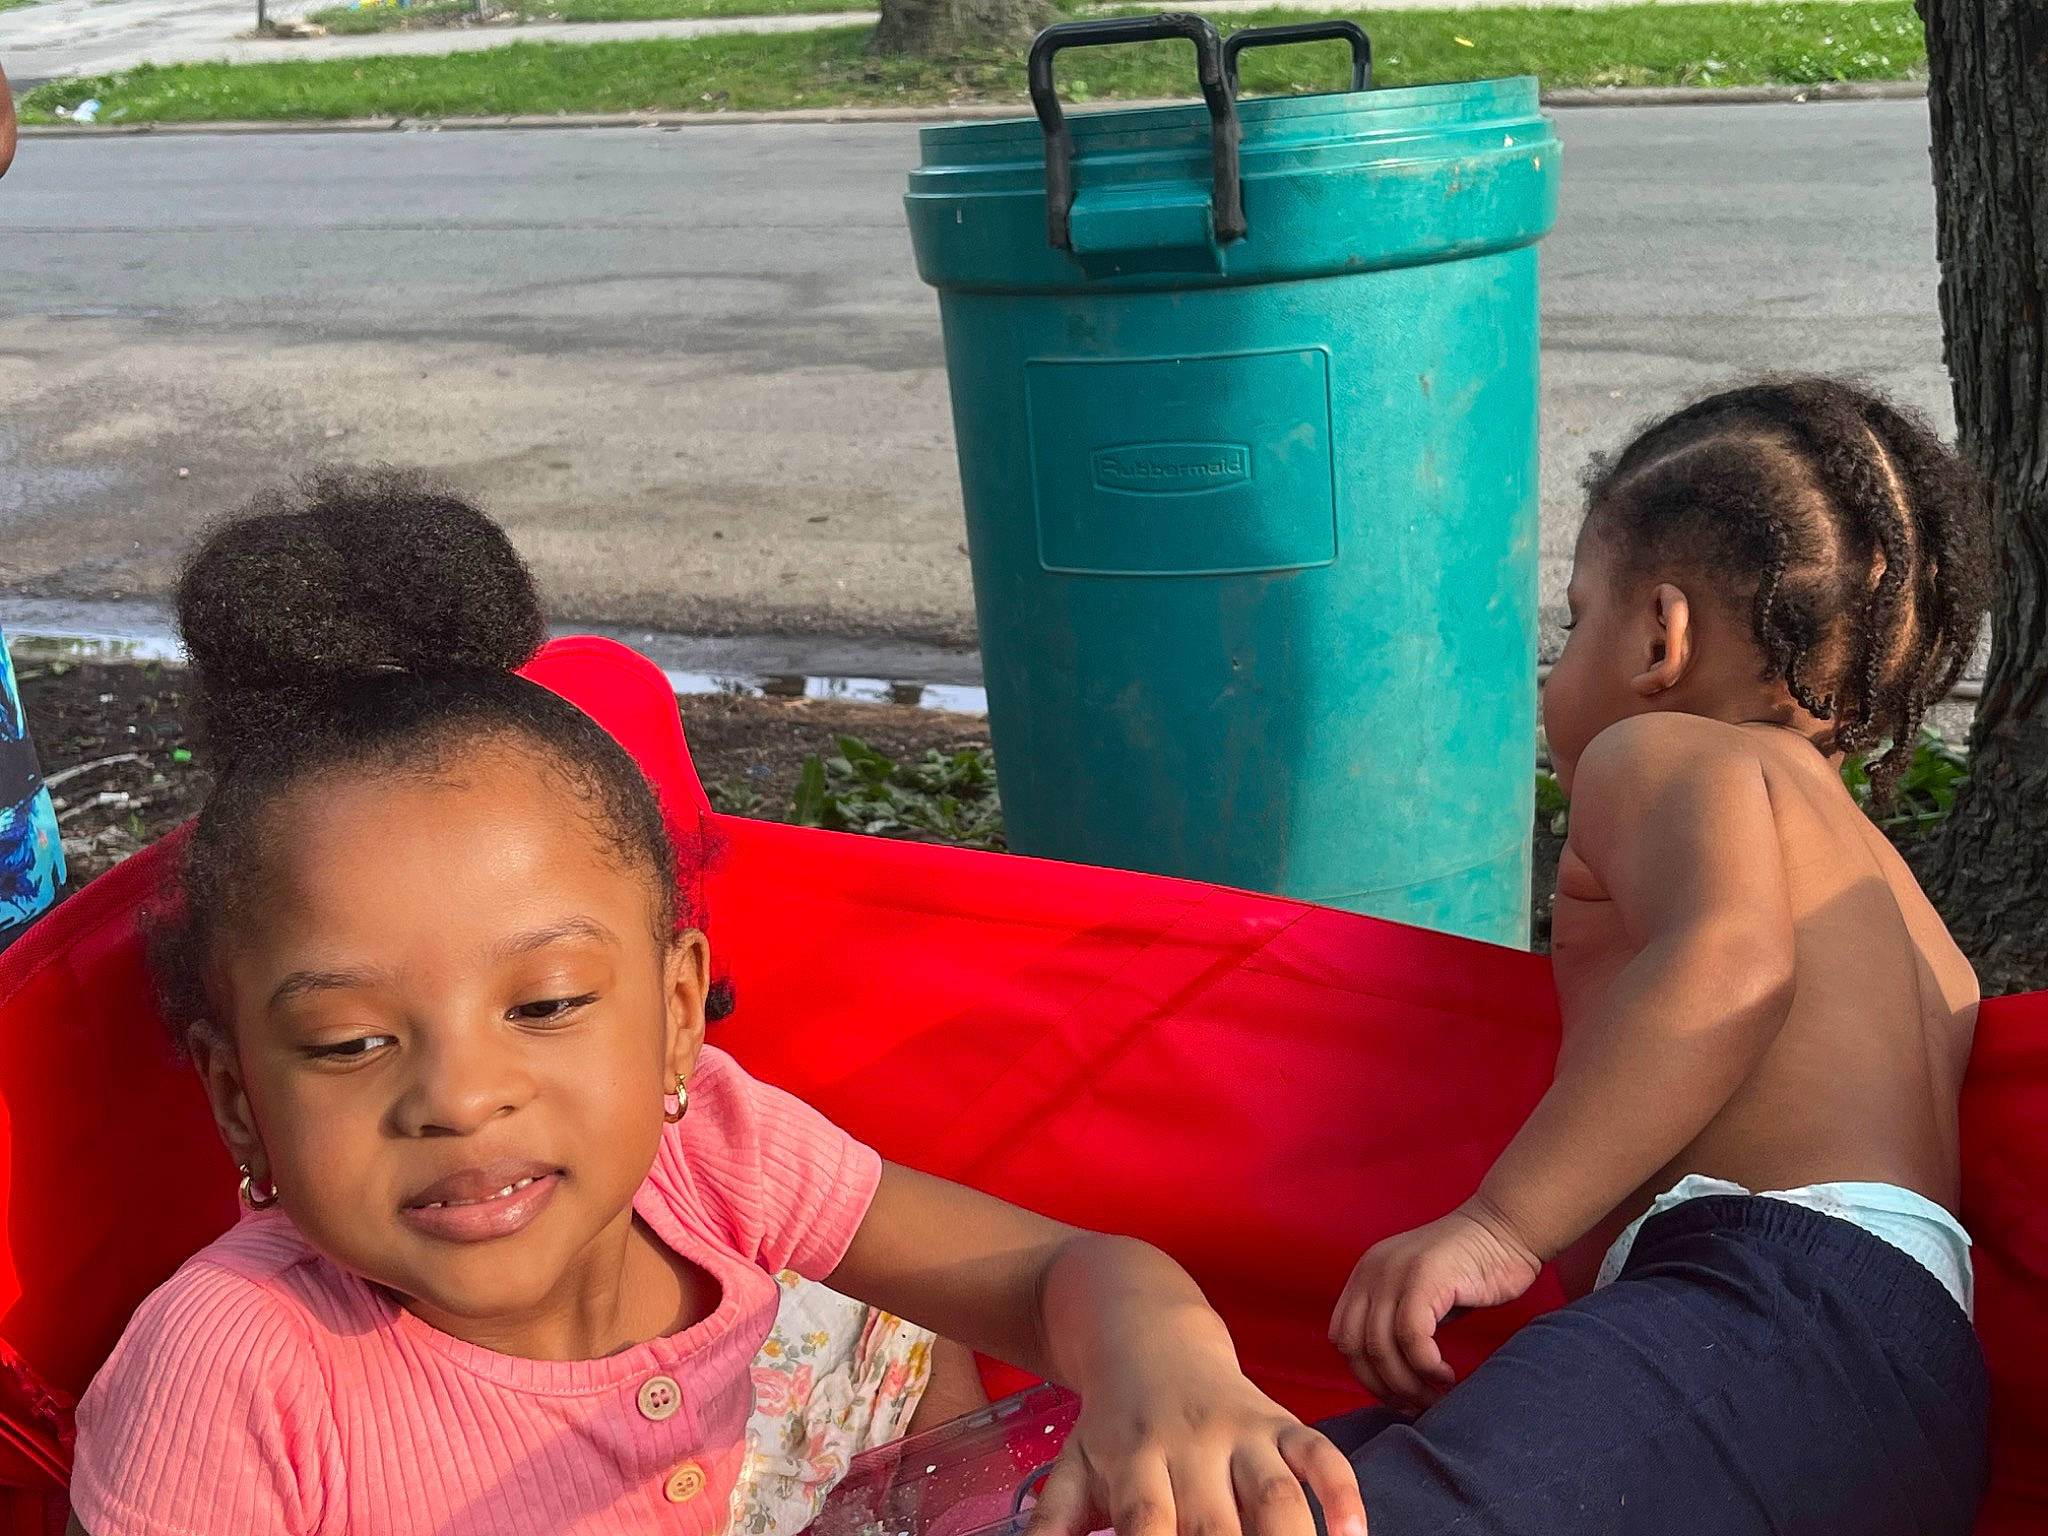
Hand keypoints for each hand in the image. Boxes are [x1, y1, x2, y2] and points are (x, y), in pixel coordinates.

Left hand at [1025, 1330, 1366, 1535]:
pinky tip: (1355, 1533)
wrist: (1148, 1333)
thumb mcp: (1072, 1463)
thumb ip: (1053, 1521)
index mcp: (1135, 1458)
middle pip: (1215, 1522)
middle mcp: (1190, 1443)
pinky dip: (1343, 1491)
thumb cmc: (1112, 1422)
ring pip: (1276, 1492)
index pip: (1146, 1523)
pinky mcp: (1281, 1420)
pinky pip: (1320, 1453)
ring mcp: (1241, 1429)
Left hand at [1328, 1204, 1542, 1412]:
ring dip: (1409, 1385)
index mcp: (1365, 1276)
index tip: (1398, 1397)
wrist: (1505, 1230)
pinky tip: (1447, 1376)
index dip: (1366, 1375)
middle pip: (1355, 1348)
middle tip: (1417, 1406)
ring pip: (1380, 1348)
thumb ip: (1398, 1325)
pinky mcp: (1423, 1278)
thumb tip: (1388, 1380)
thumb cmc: (1469, 1271)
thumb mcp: (1420, 1298)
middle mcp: (1371, 1272)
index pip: (1342, 1338)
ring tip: (1436, 1395)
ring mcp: (1394, 1272)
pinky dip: (1426, 1367)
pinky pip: (1411, 1337)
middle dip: (1384, 1387)